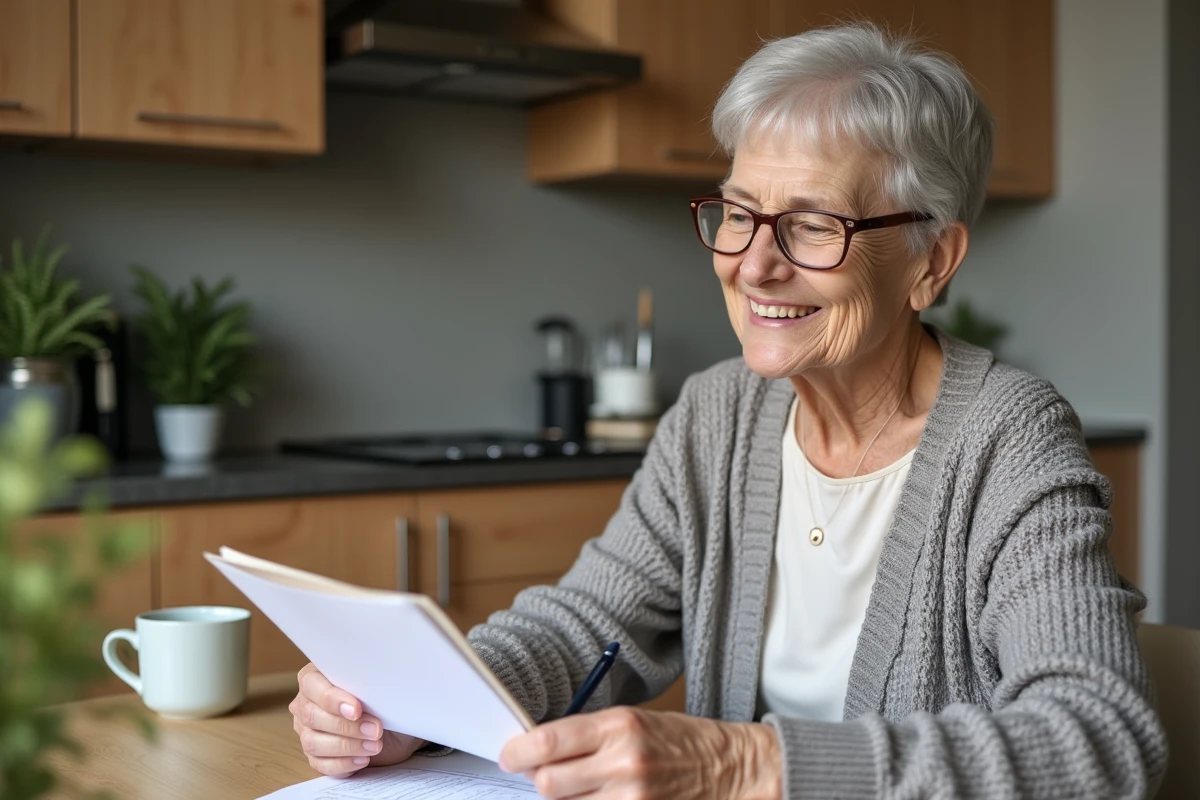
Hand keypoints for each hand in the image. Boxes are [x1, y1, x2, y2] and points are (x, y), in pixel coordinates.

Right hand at [289, 662, 425, 776]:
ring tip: (375, 745)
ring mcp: (307, 731)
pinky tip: (363, 759)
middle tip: (375, 729)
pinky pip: (321, 764)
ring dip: (347, 746)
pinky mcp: (316, 756)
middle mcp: (306, 703)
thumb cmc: (383, 697)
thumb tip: (371, 689)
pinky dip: (344, 763)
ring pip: (313, 742)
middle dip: (347, 726)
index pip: (312, 685)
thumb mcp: (379, 686)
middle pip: (312, 716)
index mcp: (316, 677)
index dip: (332, 699)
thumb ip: (367, 684)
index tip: (357, 710)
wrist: (395, 722)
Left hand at [498, 707, 780, 799]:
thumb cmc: (681, 740)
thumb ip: (589, 734)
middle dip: (537, 780)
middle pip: (549, 784)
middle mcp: (623, 763)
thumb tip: (541, 748)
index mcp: (619, 726)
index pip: (549, 741)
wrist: (732, 769)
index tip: (509, 755)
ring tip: (582, 786)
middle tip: (539, 773)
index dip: (519, 751)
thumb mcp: (634, 721)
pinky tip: (597, 798)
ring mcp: (632, 799)